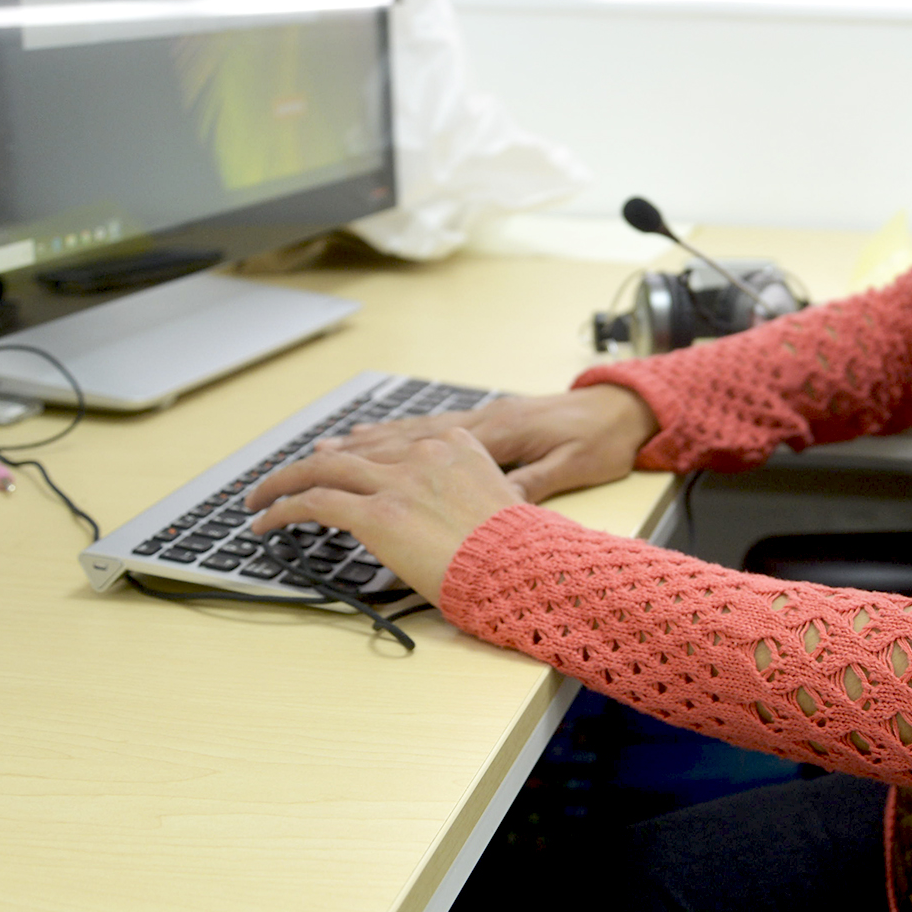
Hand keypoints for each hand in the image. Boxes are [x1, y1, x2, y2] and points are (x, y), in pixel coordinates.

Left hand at [246, 426, 520, 604]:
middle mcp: (423, 453)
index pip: (387, 443)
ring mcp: (398, 480)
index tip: (329, 459)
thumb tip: (430, 507)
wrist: (523, 568)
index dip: (349, 452)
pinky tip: (266, 522)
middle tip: (281, 479)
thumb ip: (458, 488)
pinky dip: (282, 510)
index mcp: (454, 444)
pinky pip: (314, 502)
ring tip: (258, 498)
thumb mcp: (495, 498)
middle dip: (310, 463)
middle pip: (350, 450)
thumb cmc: (515, 549)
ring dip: (282, 483)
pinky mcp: (378, 513)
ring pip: (321, 468)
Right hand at [310, 385, 660, 503]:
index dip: (350, 473)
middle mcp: (474, 425)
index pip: (402, 457)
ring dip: (357, 444)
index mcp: (491, 436)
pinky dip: (392, 436)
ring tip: (315, 453)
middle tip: (285, 476)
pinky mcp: (483, 424)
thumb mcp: (572, 469)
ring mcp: (475, 422)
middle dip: (332, 459)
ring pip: (402, 432)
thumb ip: (529, 485)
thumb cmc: (602, 440)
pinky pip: (425, 429)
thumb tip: (492, 503)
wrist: (626, 408)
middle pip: (389, 441)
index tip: (305, 489)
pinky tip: (373, 444)